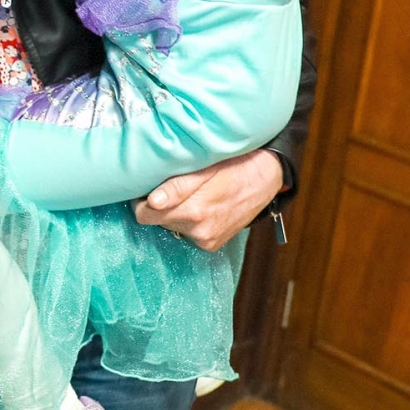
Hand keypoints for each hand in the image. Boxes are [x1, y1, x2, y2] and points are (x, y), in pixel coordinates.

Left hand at [133, 149, 283, 253]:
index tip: (147, 185)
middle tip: (173, 184)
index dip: (141, 198)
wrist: (267, 178)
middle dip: (159, 203)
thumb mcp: (206, 166)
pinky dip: (189, 220)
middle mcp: (198, 230)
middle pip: (156, 220)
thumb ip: (178, 186)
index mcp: (193, 210)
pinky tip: (203, 204)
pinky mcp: (211, 245)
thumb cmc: (235, 164)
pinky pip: (187, 232)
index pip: (144, 214)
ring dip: (175, 211)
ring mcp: (206, 240)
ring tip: (193, 193)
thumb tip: (152, 202)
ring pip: (171, 225)